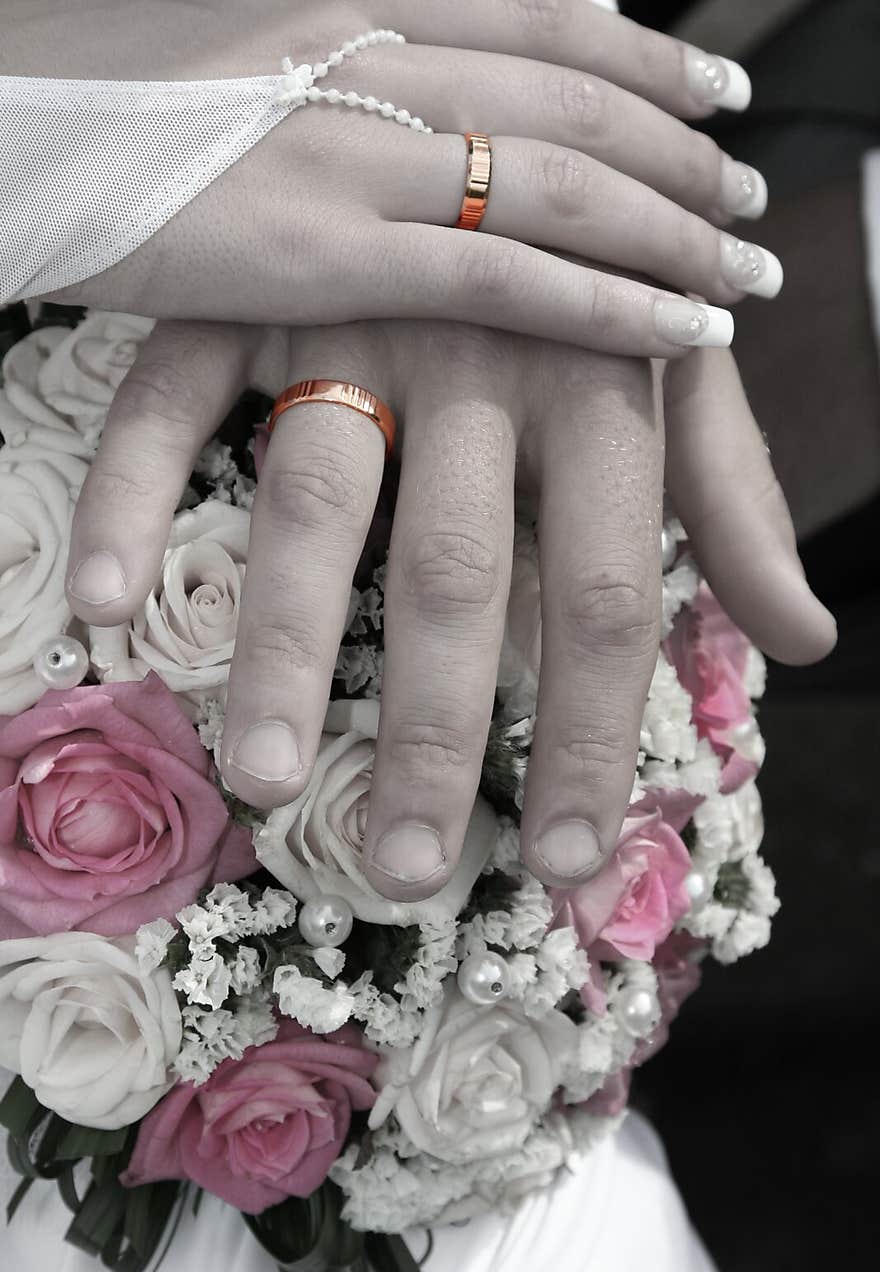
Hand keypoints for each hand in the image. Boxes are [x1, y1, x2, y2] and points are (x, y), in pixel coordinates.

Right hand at [15, 1, 778, 353]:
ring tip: (742, 273)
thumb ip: (341, 48)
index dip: (650, 50)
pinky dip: (606, 306)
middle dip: (685, 153)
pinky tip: (681, 332)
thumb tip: (419, 63)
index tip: (718, 89)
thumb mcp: (230, 33)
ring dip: (674, 232)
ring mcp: (352, 145)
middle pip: (579, 98)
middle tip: (750, 201)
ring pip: (564, 186)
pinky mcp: (322, 248)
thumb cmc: (90, 88)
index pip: (549, 9)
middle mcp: (372, 45)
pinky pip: (503, 277)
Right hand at [65, 318, 834, 896]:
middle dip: (431, 731)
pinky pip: (171, 397)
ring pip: (315, 496)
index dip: (586, 735)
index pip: (607, 594)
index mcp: (602, 383)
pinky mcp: (245, 292)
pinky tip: (111, 607)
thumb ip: (735, 508)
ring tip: (268, 778)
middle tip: (407, 869)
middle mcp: (483, 352)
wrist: (508, 93)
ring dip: (283, 643)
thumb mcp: (685, 378)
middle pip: (456, 571)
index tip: (557, 862)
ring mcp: (351, 316)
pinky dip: (134, 495)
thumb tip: (802, 640)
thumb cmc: (600, 277)